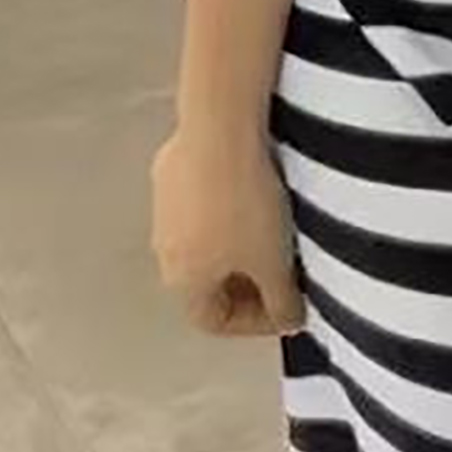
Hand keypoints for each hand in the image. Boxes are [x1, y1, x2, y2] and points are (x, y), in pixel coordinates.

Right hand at [151, 121, 305, 337]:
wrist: (221, 128)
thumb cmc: (247, 205)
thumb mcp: (275, 262)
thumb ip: (283, 302)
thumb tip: (289, 320)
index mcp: (182, 281)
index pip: (213, 321)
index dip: (254, 322)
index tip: (287, 305)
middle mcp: (161, 248)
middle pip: (207, 280)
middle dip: (248, 280)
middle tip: (285, 267)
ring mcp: (162, 206)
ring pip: (203, 237)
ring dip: (236, 241)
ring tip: (274, 225)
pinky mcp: (169, 168)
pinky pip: (201, 199)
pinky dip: (226, 204)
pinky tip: (255, 185)